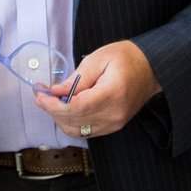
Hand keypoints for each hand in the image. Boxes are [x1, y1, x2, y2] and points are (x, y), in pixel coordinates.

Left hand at [37, 40, 161, 141]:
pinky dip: (70, 121)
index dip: (53, 105)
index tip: (41, 95)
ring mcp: (114, 123)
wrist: (150, 69)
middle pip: (73, 121)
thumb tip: (55, 92)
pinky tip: (64, 107)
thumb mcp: (98, 58)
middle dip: (51, 109)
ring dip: (59, 117)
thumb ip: (76, 78)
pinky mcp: (112, 127)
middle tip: (41, 93)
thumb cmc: (126, 58)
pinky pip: (84, 131)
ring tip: (51, 99)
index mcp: (112, 94)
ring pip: (76, 130)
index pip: (76, 108)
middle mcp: (114, 114)